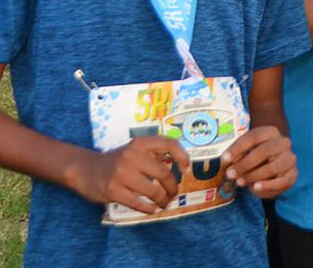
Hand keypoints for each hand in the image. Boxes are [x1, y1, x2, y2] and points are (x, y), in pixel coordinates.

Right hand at [66, 135, 187, 213]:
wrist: (85, 169)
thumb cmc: (117, 161)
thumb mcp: (135, 149)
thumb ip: (155, 153)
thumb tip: (182, 166)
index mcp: (140, 143)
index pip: (169, 144)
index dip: (182, 157)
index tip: (186, 170)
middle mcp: (131, 155)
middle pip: (164, 174)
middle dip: (173, 187)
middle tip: (174, 194)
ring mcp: (121, 173)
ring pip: (153, 191)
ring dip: (163, 200)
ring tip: (164, 203)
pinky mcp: (112, 190)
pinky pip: (138, 203)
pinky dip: (149, 209)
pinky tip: (153, 209)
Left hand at [223, 125, 296, 197]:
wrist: (273, 170)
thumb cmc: (255, 159)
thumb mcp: (245, 153)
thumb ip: (237, 155)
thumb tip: (226, 160)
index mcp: (271, 132)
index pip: (254, 136)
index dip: (238, 148)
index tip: (225, 159)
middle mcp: (283, 143)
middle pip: (265, 151)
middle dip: (245, 164)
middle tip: (230, 174)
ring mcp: (290, 158)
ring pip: (272, 167)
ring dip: (253, 176)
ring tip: (240, 182)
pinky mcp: (293, 174)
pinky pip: (281, 181)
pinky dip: (267, 185)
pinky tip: (256, 187)